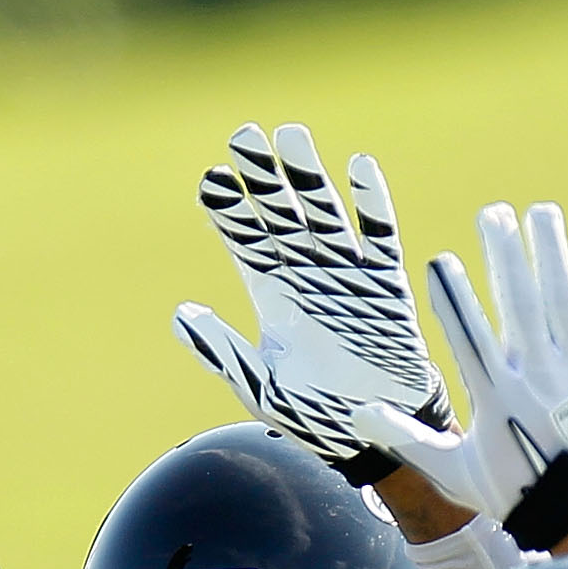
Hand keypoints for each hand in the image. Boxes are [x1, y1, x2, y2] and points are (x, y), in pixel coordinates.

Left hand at [171, 124, 449, 484]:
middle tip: (244, 135)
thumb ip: (222, 349)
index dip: (230, 210)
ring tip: (290, 137)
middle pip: (282, 215)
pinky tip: (359, 167)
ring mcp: (347, 275)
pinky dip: (371, 203)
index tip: (212, 180)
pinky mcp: (386, 284)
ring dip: (308, 177)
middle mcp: (307, 277)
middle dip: (264, 177)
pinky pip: (380, 236)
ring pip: (324, 214)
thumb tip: (181, 314)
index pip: (246, 242)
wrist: (372, 433)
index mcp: (273, 298)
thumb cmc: (314, 414)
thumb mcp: (258, 385)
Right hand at [354, 202, 567, 550]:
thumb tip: (358, 417)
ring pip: (562, 301)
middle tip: (494, 214)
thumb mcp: (451, 473)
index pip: (470, 338)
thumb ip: (406, 440)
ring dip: (551, 254)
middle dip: (507, 255)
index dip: (454, 298)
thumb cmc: (512, 492)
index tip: (441, 261)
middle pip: (521, 304)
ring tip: (541, 212)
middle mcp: (537, 378)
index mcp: (496, 398)